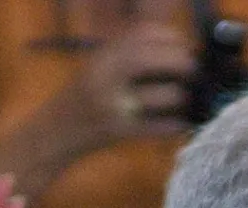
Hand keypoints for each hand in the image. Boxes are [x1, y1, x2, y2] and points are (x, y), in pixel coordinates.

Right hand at [65, 19, 196, 144]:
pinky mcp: (118, 132)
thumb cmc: (84, 97)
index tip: (183, 45)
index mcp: (103, 56)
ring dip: (180, 96)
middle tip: (192, 70)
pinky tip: (182, 123)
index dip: (169, 36)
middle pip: (147, 59)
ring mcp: (111, 105)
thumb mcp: (100, 66)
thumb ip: (129, 54)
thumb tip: (175, 49)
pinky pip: (156, 128)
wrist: (54, 131)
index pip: (140, 34)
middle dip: (178, 61)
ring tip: (184, 98)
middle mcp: (104, 76)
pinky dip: (175, 125)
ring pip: (159, 95)